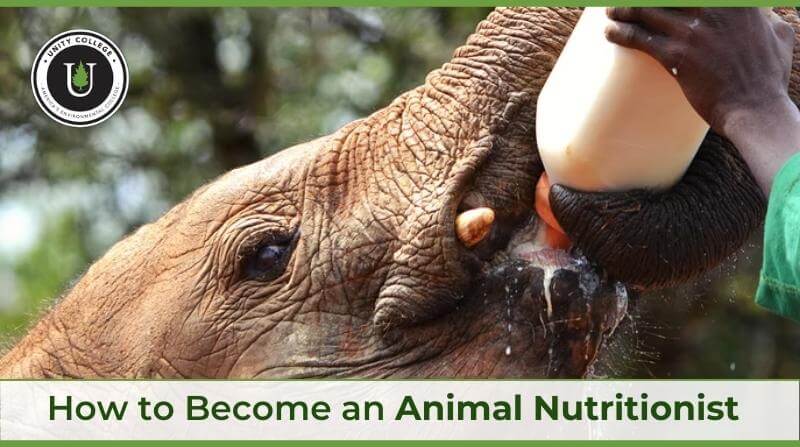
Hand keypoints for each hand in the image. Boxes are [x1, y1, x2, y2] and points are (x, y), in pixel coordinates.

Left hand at [605, 8, 793, 131]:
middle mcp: (712, 9)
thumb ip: (762, 14)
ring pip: (645, 9)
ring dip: (623, 8)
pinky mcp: (677, 57)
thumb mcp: (777, 31)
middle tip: (625, 0)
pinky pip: (640, 38)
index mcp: (735, 0)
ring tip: (612, 10)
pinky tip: (610, 33)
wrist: (754, 108)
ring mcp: (692, 32)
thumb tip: (757, 10)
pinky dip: (621, 33)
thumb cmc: (768, 73)